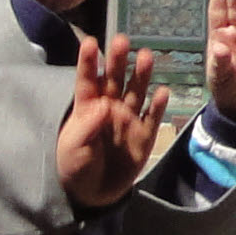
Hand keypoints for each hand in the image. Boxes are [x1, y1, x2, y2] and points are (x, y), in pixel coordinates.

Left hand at [57, 37, 166, 205]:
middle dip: (119, 60)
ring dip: (141, 75)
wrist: (93, 194)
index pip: (87, 80)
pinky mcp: (144, 136)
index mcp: (88, 108)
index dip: (88, 62)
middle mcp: (110, 108)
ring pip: (136, 92)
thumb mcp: (73, 147)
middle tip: (123, 40)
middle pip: (115, 80)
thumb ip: (87, 126)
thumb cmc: (75, 167)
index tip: (90, 42)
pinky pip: (152, 118)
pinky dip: (157, 106)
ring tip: (146, 56)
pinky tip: (163, 91)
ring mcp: (128, 120)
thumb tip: (104, 105)